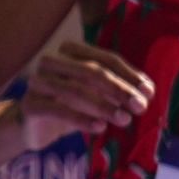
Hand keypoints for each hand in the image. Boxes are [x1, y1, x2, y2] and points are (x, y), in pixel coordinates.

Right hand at [18, 40, 152, 148]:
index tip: (149, 92)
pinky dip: (82, 119)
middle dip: (120, 90)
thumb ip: (120, 88)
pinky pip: (57, 110)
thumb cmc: (72, 105)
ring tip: (125, 120)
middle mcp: (52, 62)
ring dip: (104, 106)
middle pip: (91, 72)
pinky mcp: (30, 105)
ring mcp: (37, 82)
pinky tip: (100, 127)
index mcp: (71, 51)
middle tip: (141, 107)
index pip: (106, 59)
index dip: (130, 75)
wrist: (35, 127)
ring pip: (75, 90)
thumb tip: (148, 91)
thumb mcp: (98, 93)